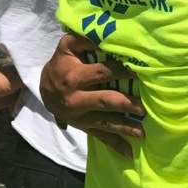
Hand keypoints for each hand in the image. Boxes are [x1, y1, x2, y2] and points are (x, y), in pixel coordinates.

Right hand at [39, 33, 145, 157]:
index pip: (101, 73)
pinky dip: (116, 145)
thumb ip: (84, 39)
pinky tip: (129, 153)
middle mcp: (76, 98)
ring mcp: (81, 116)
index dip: (120, 71)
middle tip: (144, 106)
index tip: (138, 71)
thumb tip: (105, 34)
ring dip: (125, 127)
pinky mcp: (85, 127)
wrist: (43, 90)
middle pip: (105, 101)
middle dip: (126, 103)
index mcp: (73, 77)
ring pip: (105, 122)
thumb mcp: (67, 47)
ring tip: (143, 132)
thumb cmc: (62, 63)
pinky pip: (101, 137)